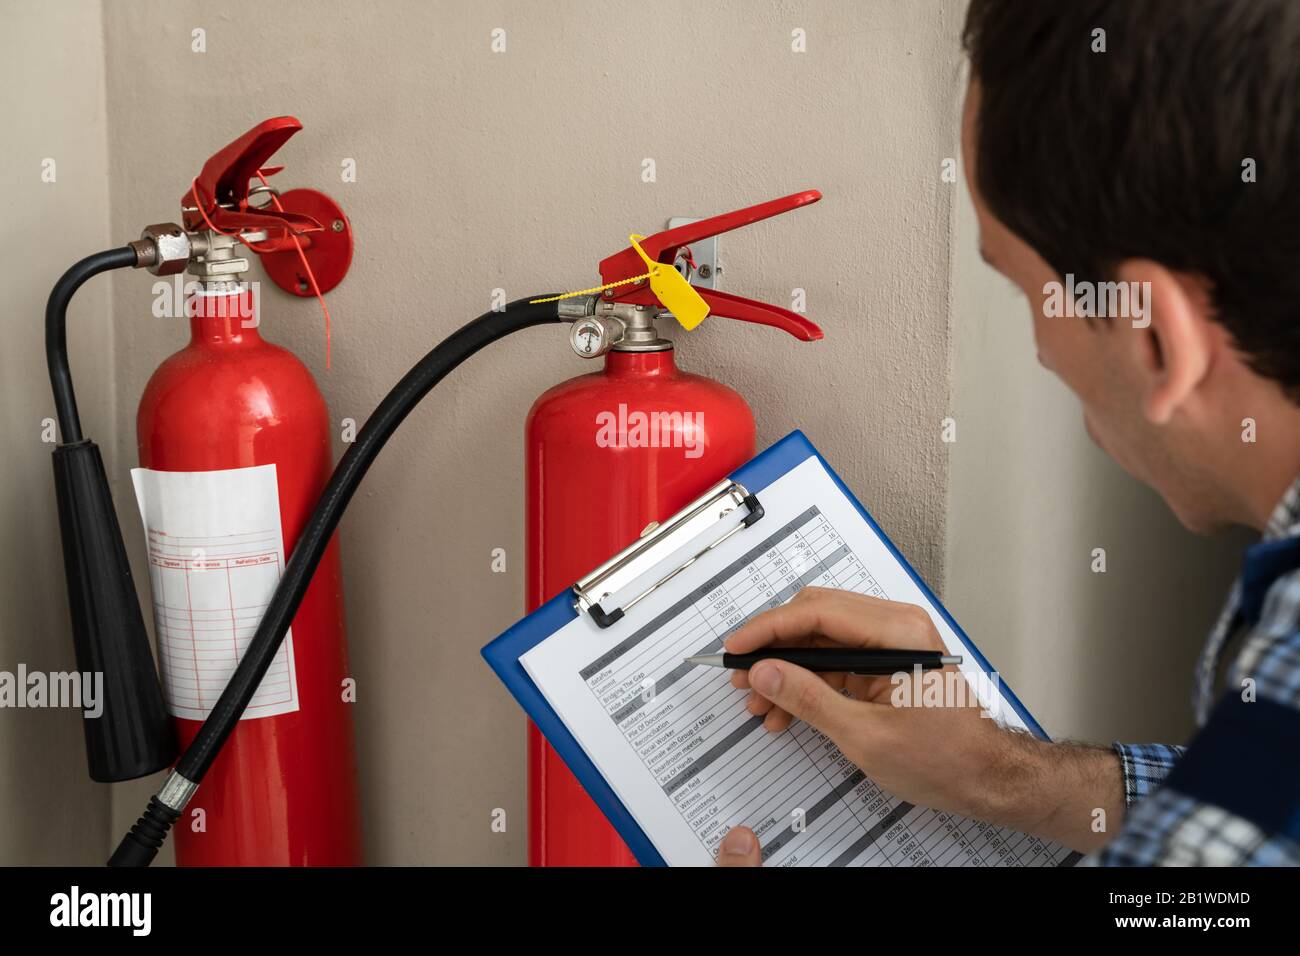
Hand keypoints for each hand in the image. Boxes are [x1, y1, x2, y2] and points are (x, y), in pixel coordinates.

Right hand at [716, 587, 1121, 853]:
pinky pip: (833, 660)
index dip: (768, 628)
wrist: (985, 779)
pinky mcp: (883, 663)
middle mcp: (895, 627)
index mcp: (898, 632)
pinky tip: (784, 711)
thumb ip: (809, 699)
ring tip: (759, 703)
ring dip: (786, 668)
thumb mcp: (866, 736)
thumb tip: (765, 672)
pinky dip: (806, 682)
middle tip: (741, 675)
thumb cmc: (945, 758)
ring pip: (820, 640)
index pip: (817, 613)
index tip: (736, 647)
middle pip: (815, 617)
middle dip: (773, 648)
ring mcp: (889, 644)